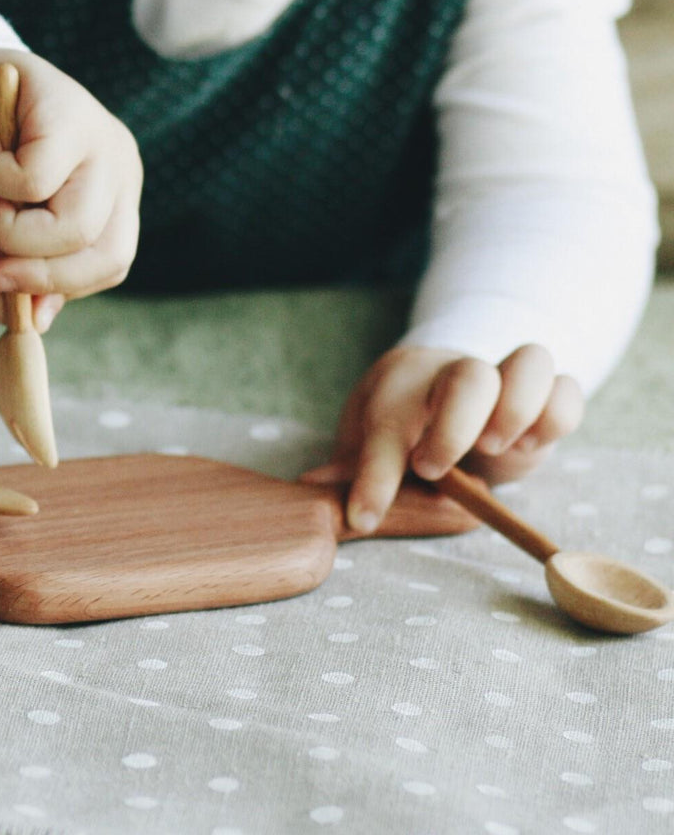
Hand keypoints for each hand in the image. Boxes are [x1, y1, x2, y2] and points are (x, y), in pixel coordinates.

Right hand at [0, 49, 142, 329]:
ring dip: (11, 231)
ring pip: (73, 225)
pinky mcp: (67, 111)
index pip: (113, 260)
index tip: (13, 298)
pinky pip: (32, 179)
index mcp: (116, 196)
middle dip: (40, 273)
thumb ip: (18, 266)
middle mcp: (120, 167)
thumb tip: (27, 321)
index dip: (64, 287)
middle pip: (104, 251)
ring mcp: (101, 137)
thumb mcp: (3, 221)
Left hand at [301, 343, 583, 532]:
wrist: (442, 382)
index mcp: (401, 382)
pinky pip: (566, 388)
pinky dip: (557, 417)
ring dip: (519, 410)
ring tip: (499, 449)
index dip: (376, 473)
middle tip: (432, 470)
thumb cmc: (399, 420)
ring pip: (531, 362)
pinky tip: (528, 448)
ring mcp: (505, 379)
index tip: (364, 516)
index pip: (388, 421)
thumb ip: (350, 465)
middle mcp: (454, 372)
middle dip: (454, 428)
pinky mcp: (545, 398)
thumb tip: (311, 486)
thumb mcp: (366, 440)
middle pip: (469, 376)